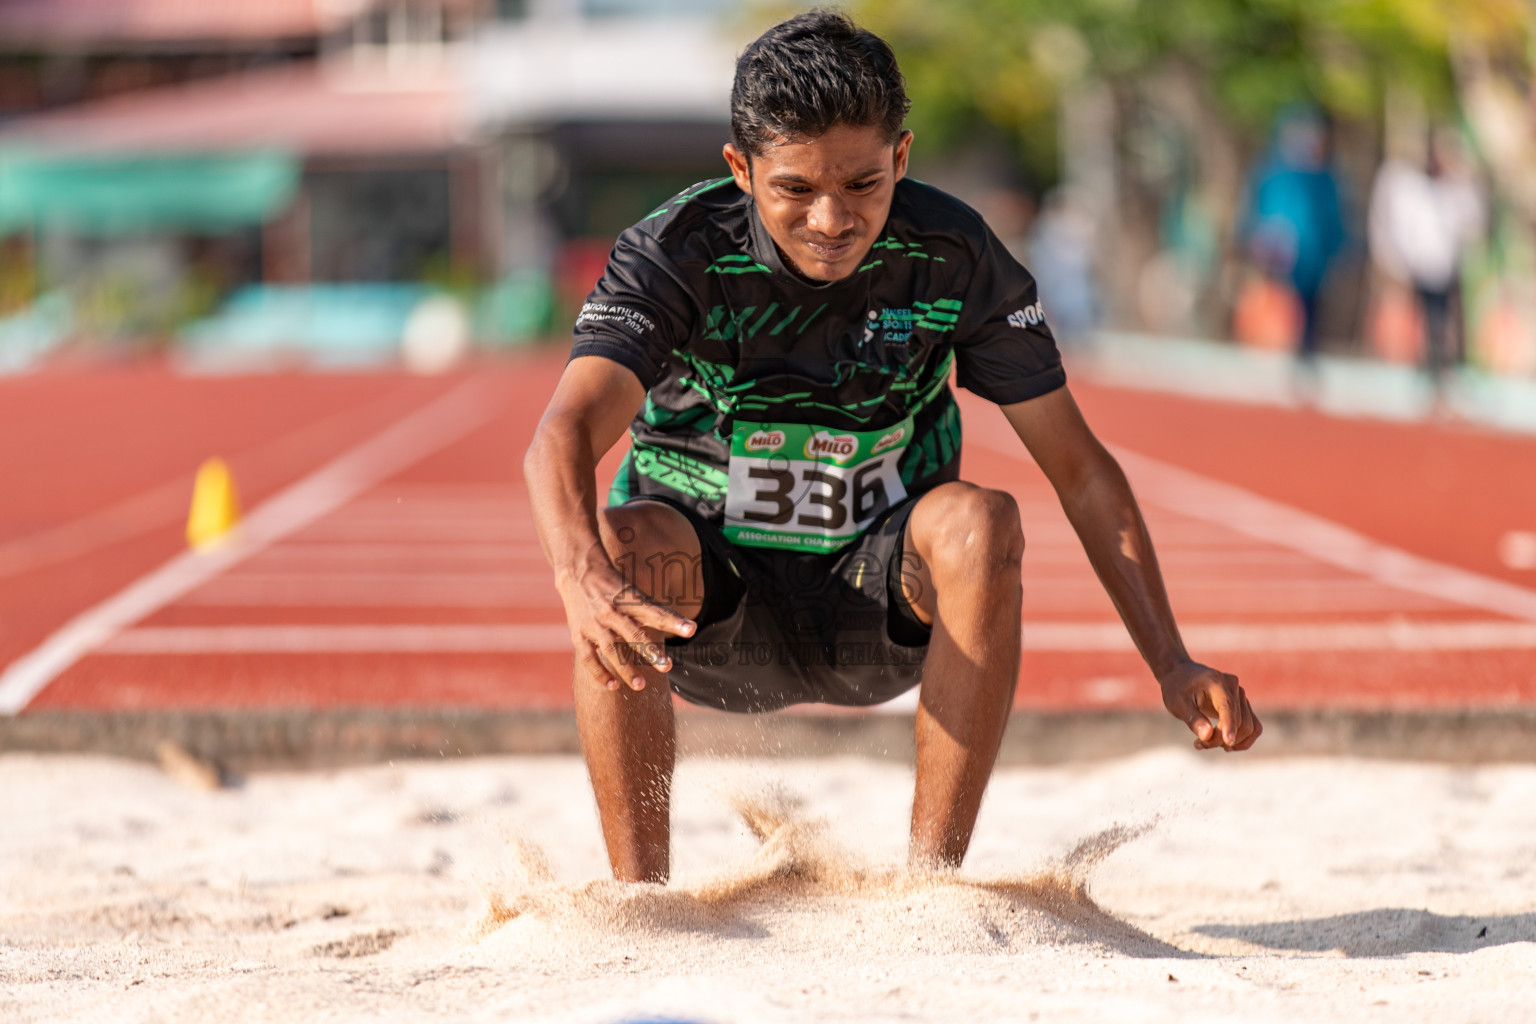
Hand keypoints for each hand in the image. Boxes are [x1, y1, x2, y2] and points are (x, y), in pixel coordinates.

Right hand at [556, 554, 695, 691]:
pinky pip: (588, 657)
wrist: (578, 571)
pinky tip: (613, 686)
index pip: (655, 612)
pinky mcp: (578, 634)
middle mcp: (612, 611)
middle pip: (633, 632)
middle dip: (650, 650)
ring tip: (641, 686)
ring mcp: (594, 623)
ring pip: (611, 648)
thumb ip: (653, 611)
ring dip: (625, 668)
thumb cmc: (614, 586)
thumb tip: (682, 627)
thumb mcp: (634, 592)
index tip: (691, 629)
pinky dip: (599, 673)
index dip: (674, 621)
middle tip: (667, 667)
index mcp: (629, 599)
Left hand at [1158, 660, 1260, 750]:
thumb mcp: (1176, 702)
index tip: (1228, 742)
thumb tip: (1207, 736)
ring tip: (1207, 744)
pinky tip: (1226, 745)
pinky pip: (1254, 727)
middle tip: (1198, 744)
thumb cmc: (1176, 688)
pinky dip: (1244, 740)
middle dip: (1220, 739)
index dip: (1229, 725)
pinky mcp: (1244, 705)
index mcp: (1215, 681)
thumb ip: (1192, 718)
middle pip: (1239, 721)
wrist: (1181, 674)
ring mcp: (1241, 695)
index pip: (1228, 706)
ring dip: (1232, 742)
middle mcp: (1233, 685)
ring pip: (1248, 727)